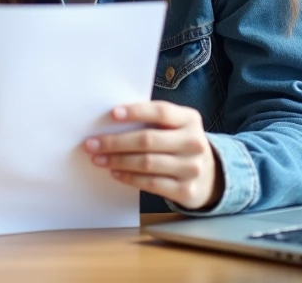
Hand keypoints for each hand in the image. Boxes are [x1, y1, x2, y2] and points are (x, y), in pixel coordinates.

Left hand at [83, 102, 222, 210]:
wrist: (210, 176)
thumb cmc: (180, 144)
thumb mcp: (175, 127)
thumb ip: (153, 121)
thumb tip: (111, 122)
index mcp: (190, 120)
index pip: (161, 112)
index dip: (136, 111)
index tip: (112, 114)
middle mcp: (194, 143)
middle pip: (148, 140)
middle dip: (115, 142)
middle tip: (92, 143)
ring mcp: (192, 168)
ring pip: (146, 163)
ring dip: (117, 161)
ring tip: (98, 159)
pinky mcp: (186, 190)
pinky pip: (151, 183)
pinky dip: (129, 178)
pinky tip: (115, 173)